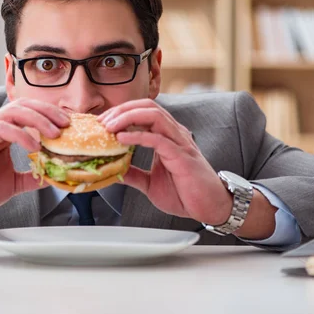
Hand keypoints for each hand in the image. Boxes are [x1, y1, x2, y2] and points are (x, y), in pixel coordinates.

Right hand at [0, 99, 68, 225]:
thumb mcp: (13, 182)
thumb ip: (32, 175)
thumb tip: (54, 176)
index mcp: (2, 132)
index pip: (29, 112)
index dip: (50, 115)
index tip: (70, 125)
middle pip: (24, 105)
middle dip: (48, 112)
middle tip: (67, 124)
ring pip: (14, 112)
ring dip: (38, 120)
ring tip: (55, 134)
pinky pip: (1, 129)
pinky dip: (21, 134)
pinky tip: (34, 145)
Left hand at [99, 99, 276, 238]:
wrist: (211, 208)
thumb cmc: (186, 193)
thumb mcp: (150, 183)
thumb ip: (133, 173)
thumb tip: (112, 170)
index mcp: (166, 136)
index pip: (143, 112)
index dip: (121, 113)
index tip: (102, 123)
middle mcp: (174, 134)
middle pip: (147, 106)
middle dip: (121, 110)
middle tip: (102, 122)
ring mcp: (179, 142)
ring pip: (154, 115)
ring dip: (128, 117)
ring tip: (109, 127)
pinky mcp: (182, 156)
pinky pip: (158, 138)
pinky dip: (138, 135)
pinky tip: (122, 138)